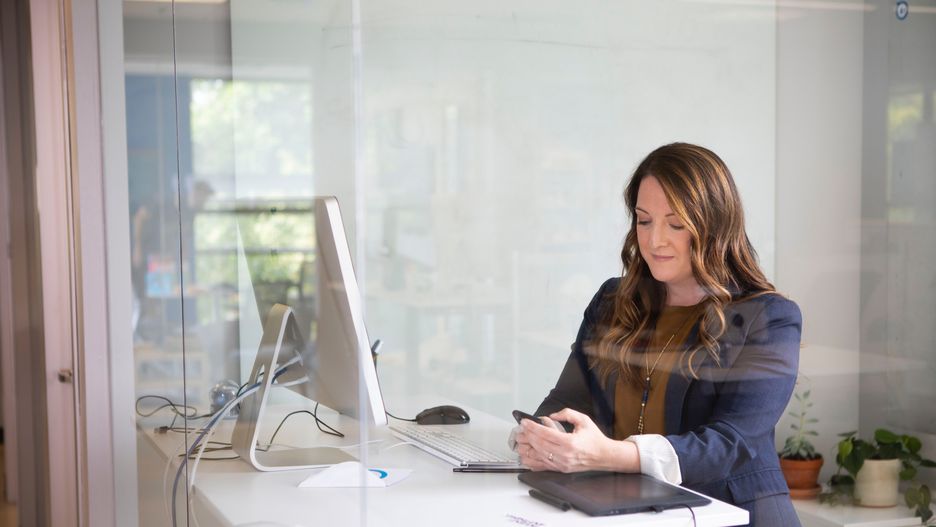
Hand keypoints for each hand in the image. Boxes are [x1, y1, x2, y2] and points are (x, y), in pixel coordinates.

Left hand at [514, 408, 638, 472]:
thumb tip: (552, 415)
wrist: (604, 456)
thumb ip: (567, 413)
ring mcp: (562, 464)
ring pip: (538, 456)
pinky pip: (542, 466)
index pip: (545, 434)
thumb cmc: (594, 438)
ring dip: (527, 448)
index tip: (525, 422)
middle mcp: (565, 455)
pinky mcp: (561, 469)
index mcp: (570, 442)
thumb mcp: (583, 420)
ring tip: (520, 440)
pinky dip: (532, 461)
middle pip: (539, 445)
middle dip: (527, 436)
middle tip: (520, 429)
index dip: (533, 427)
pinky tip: (525, 455)